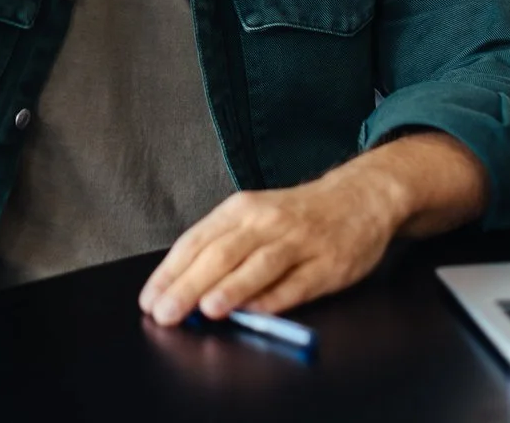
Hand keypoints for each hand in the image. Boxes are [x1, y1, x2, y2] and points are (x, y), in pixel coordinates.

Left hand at [138, 133, 487, 325]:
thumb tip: (184, 288)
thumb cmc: (297, 214)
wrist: (359, 196)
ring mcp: (299, 242)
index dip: (170, 272)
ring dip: (232, 288)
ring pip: (259, 265)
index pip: (196, 240)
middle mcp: (266, 222)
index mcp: (241, 209)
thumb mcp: (254, 217)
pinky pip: (298, 283)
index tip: (150, 298)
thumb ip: (222, 248)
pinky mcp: (328, 264)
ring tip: (208, 309)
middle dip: (190, 285)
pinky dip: (275, 298)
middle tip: (166, 312)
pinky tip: (256, 313)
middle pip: (222, 254)